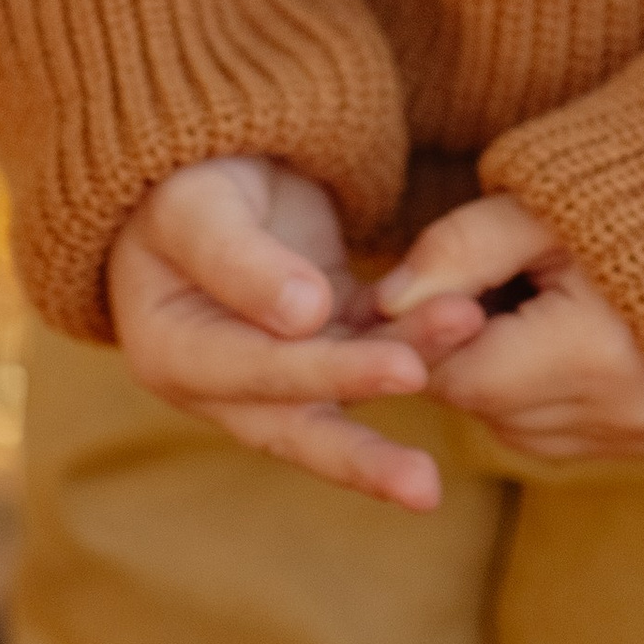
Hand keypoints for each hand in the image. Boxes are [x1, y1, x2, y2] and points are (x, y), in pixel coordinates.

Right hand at [106, 155, 439, 511]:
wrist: (197, 154)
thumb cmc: (177, 181)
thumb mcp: (193, 209)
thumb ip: (238, 260)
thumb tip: (304, 316)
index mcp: (173, 354)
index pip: (255, 374)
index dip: (326, 375)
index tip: (401, 370)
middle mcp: (223, 379)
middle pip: (297, 423)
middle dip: (363, 459)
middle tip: (424, 489)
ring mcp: (278, 359)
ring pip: (347, 384)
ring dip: (409, 365)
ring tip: (469, 331)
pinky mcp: (323, 328)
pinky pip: (373, 338)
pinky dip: (416, 331)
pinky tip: (465, 317)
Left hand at [376, 196, 643, 464]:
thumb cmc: (635, 194)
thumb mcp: (539, 205)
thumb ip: (458, 249)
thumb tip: (382, 303)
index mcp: (592, 351)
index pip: (459, 375)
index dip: (428, 333)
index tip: (427, 286)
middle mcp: (621, 411)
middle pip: (487, 407)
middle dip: (465, 351)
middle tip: (483, 282)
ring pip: (519, 427)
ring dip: (502, 375)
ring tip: (531, 300)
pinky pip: (563, 433)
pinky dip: (542, 392)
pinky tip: (563, 331)